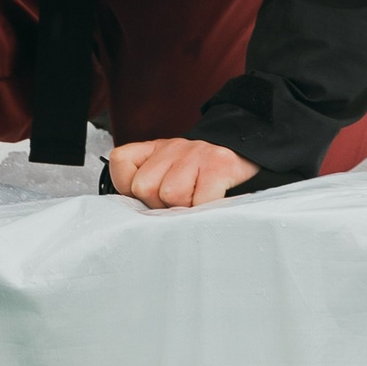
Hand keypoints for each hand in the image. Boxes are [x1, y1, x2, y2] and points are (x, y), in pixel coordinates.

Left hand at [106, 138, 258, 209]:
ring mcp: (196, 154)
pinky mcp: (218, 165)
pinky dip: (204, 210)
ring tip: (196, 200)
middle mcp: (172, 147)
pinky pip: (199, 202)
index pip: (120, 161)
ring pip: (171, 195)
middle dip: (160, 204)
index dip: (130, 186)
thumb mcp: (167, 175)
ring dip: (185, 208)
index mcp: (155, 149)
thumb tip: (135, 218)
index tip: (150, 195)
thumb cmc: (202, 176)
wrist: (246, 153)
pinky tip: (211, 200)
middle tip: (179, 201)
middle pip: (144, 187)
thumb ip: (146, 189)